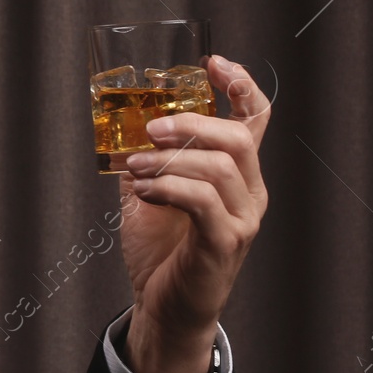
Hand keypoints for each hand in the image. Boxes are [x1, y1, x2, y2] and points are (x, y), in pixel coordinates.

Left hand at [117, 53, 270, 372]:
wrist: (166, 310)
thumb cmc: (163, 255)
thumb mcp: (149, 198)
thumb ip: (144, 163)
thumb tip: (117, 129)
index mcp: (238, 176)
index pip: (255, 120)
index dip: (239, 86)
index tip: (210, 62)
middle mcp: (250, 194)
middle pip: (240, 138)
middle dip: (194, 123)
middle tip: (153, 126)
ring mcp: (242, 220)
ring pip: (220, 168)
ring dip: (171, 159)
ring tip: (136, 163)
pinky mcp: (224, 245)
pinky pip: (202, 203)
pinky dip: (168, 187)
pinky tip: (142, 188)